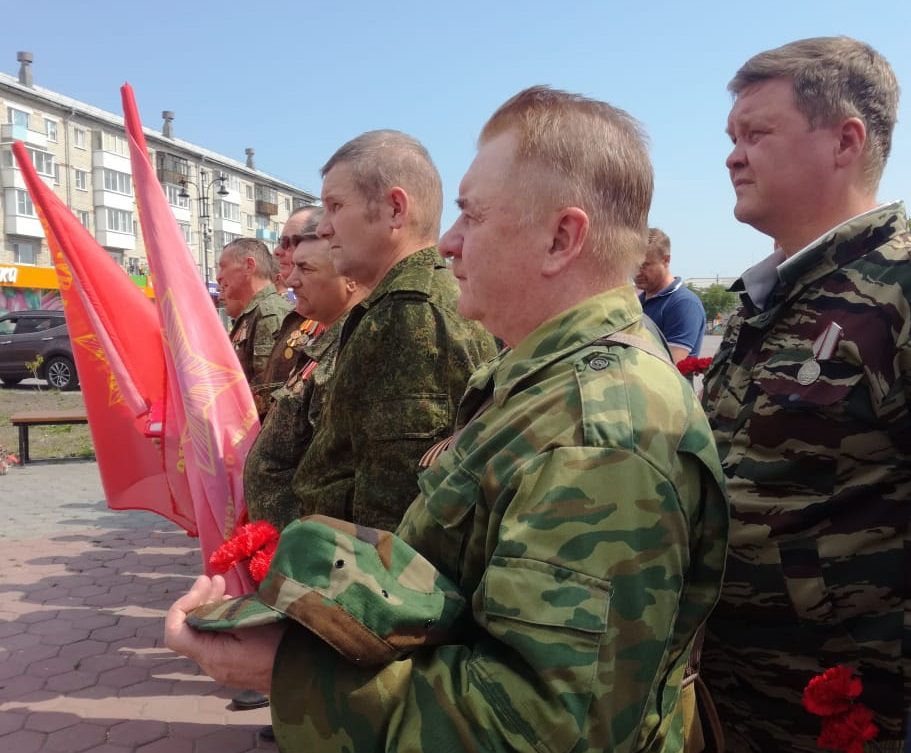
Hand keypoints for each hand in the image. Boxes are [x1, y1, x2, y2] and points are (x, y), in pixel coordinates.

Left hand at [164, 575, 284, 692]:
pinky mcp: (234, 664)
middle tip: (216, 579)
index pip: (175, 633)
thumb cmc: (278, 646)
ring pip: (205, 634)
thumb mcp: (251, 622)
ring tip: (226, 586)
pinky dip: (221, 620)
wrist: (303, 674)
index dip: (181, 606)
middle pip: (190, 630)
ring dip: (211, 607)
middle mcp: (211, 664)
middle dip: (199, 600)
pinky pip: (218, 639)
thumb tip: (209, 601)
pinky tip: (236, 605)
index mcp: (211, 655)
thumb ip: (223, 614)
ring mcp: (223, 666)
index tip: (203, 585)